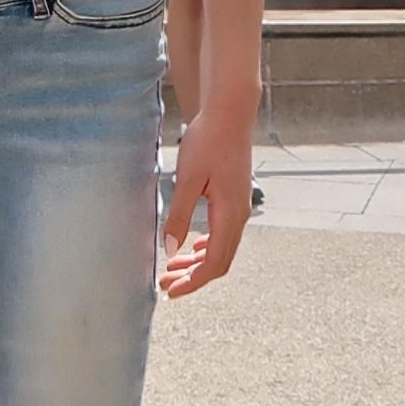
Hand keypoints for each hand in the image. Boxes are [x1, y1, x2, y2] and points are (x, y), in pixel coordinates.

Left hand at [159, 97, 254, 295]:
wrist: (229, 115)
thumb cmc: (208, 142)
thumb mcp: (188, 179)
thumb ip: (179, 216)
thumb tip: (170, 250)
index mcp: (230, 214)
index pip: (214, 263)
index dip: (192, 282)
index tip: (170, 290)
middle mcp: (239, 216)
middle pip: (219, 261)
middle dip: (192, 277)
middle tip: (165, 283)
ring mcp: (239, 208)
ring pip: (221, 248)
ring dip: (197, 262)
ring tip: (172, 268)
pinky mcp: (234, 199)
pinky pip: (222, 234)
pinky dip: (205, 247)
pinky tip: (191, 246)